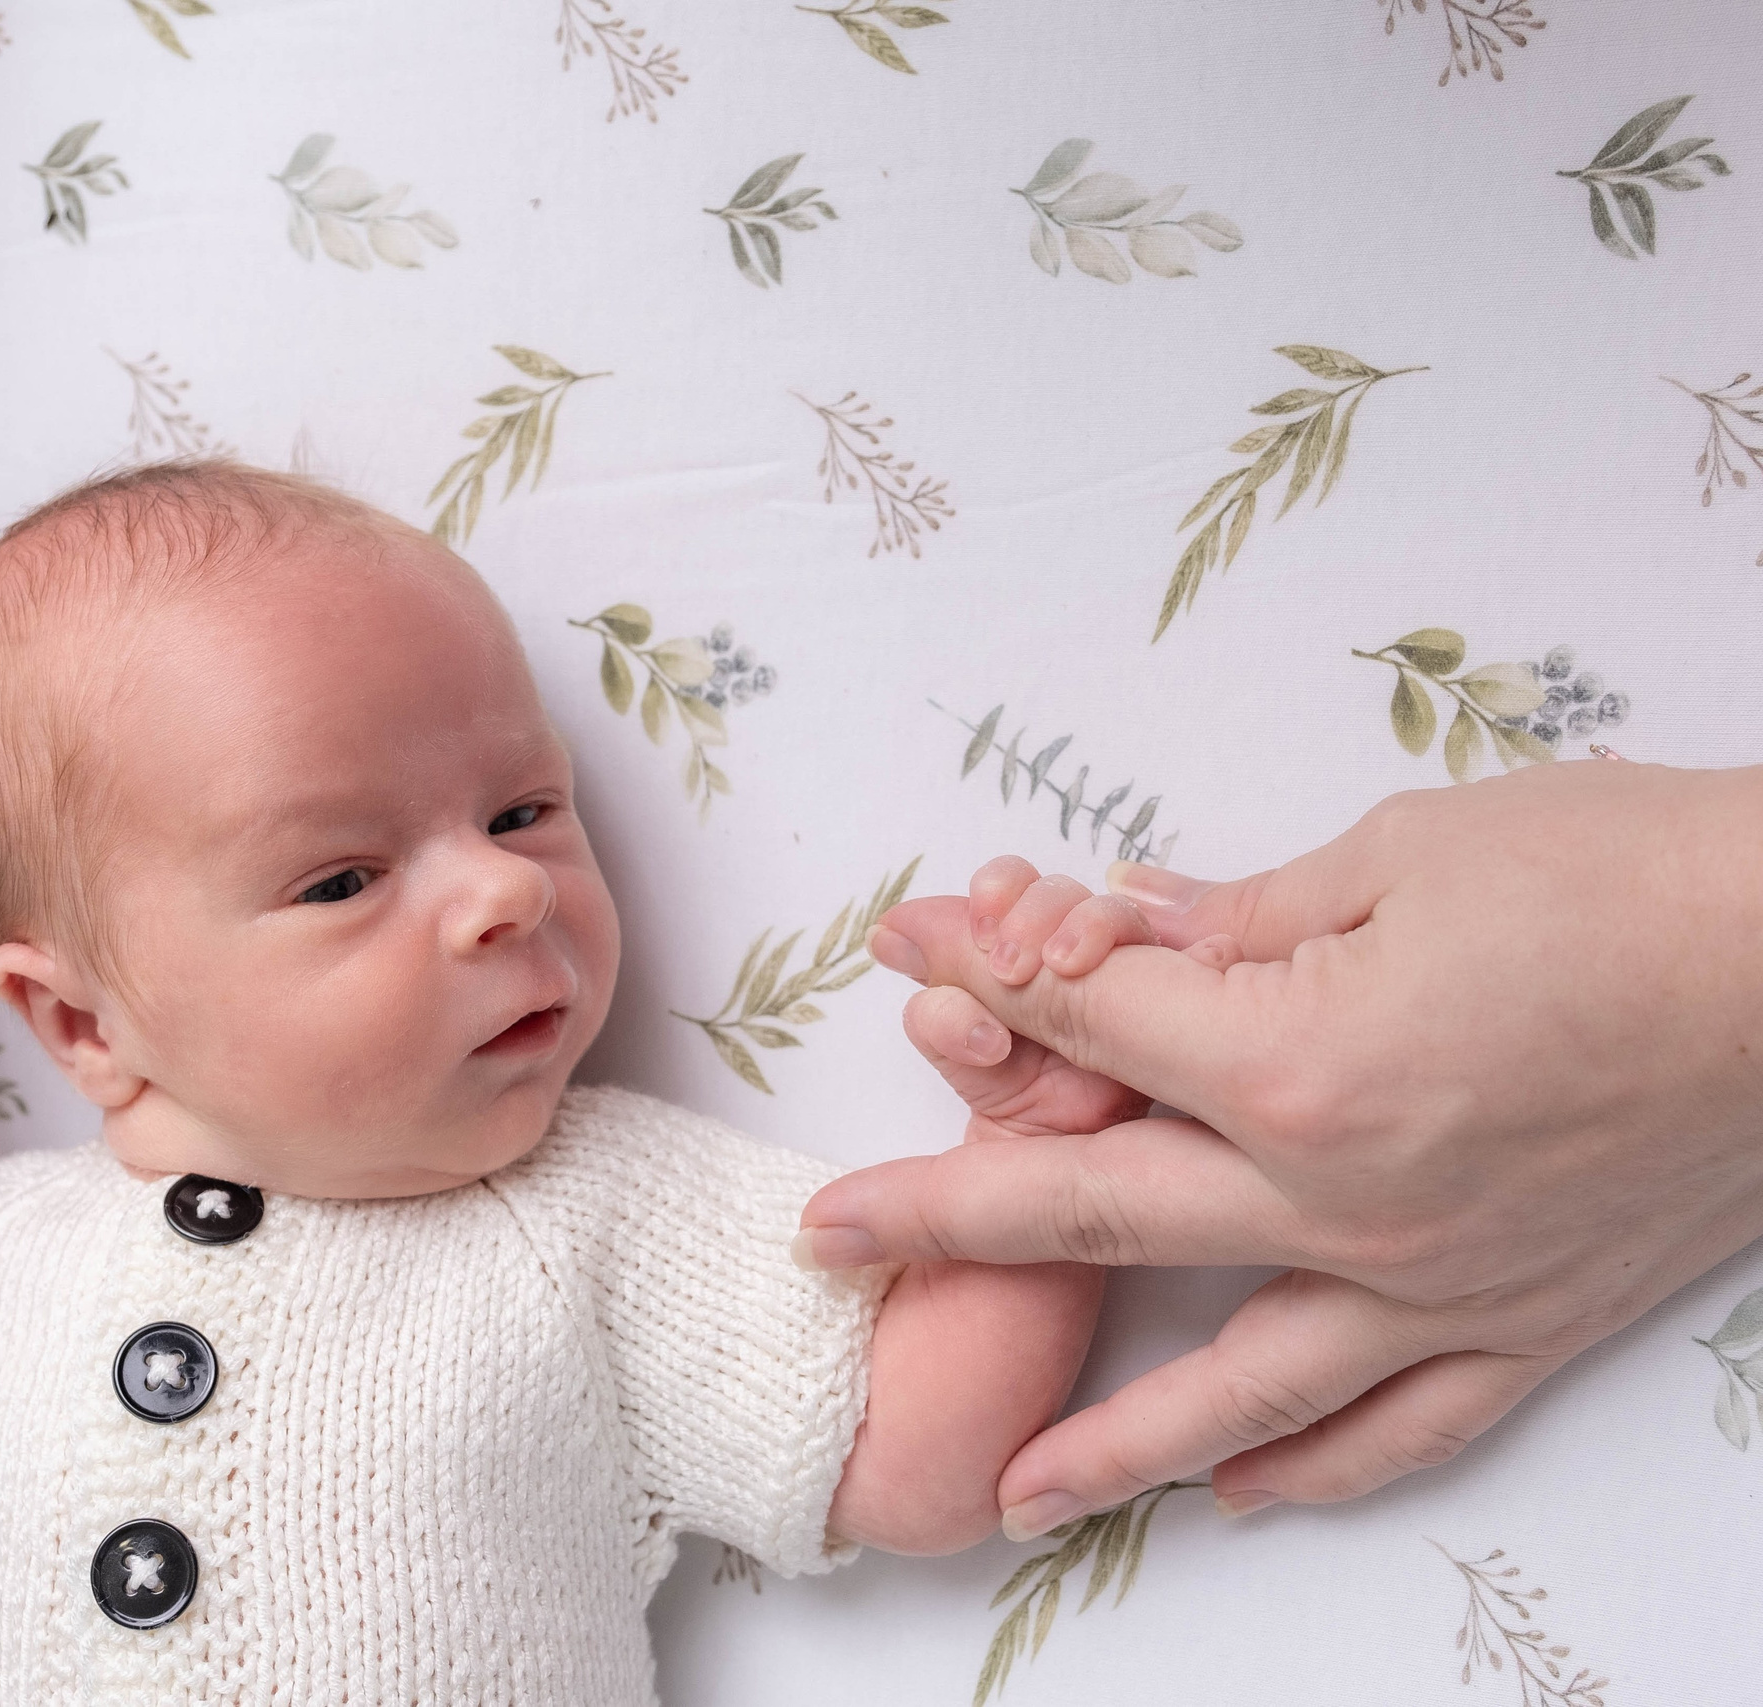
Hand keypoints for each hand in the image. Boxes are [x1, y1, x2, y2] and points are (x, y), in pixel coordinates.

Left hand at [800, 760, 1762, 1534]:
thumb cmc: (1621, 877)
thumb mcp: (1399, 855)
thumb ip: (1236, 916)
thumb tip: (1118, 922)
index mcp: (1297, 1066)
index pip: (1087, 1027)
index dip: (985, 977)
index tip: (905, 954)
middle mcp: (1348, 1204)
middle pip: (1095, 1218)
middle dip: (940, 1223)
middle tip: (826, 1245)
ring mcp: (1438, 1284)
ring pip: (1237, 1385)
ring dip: (1109, 1440)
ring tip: (1006, 1493)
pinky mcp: (1530, 1322)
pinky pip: (1403, 1424)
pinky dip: (1318, 1468)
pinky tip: (1240, 1495)